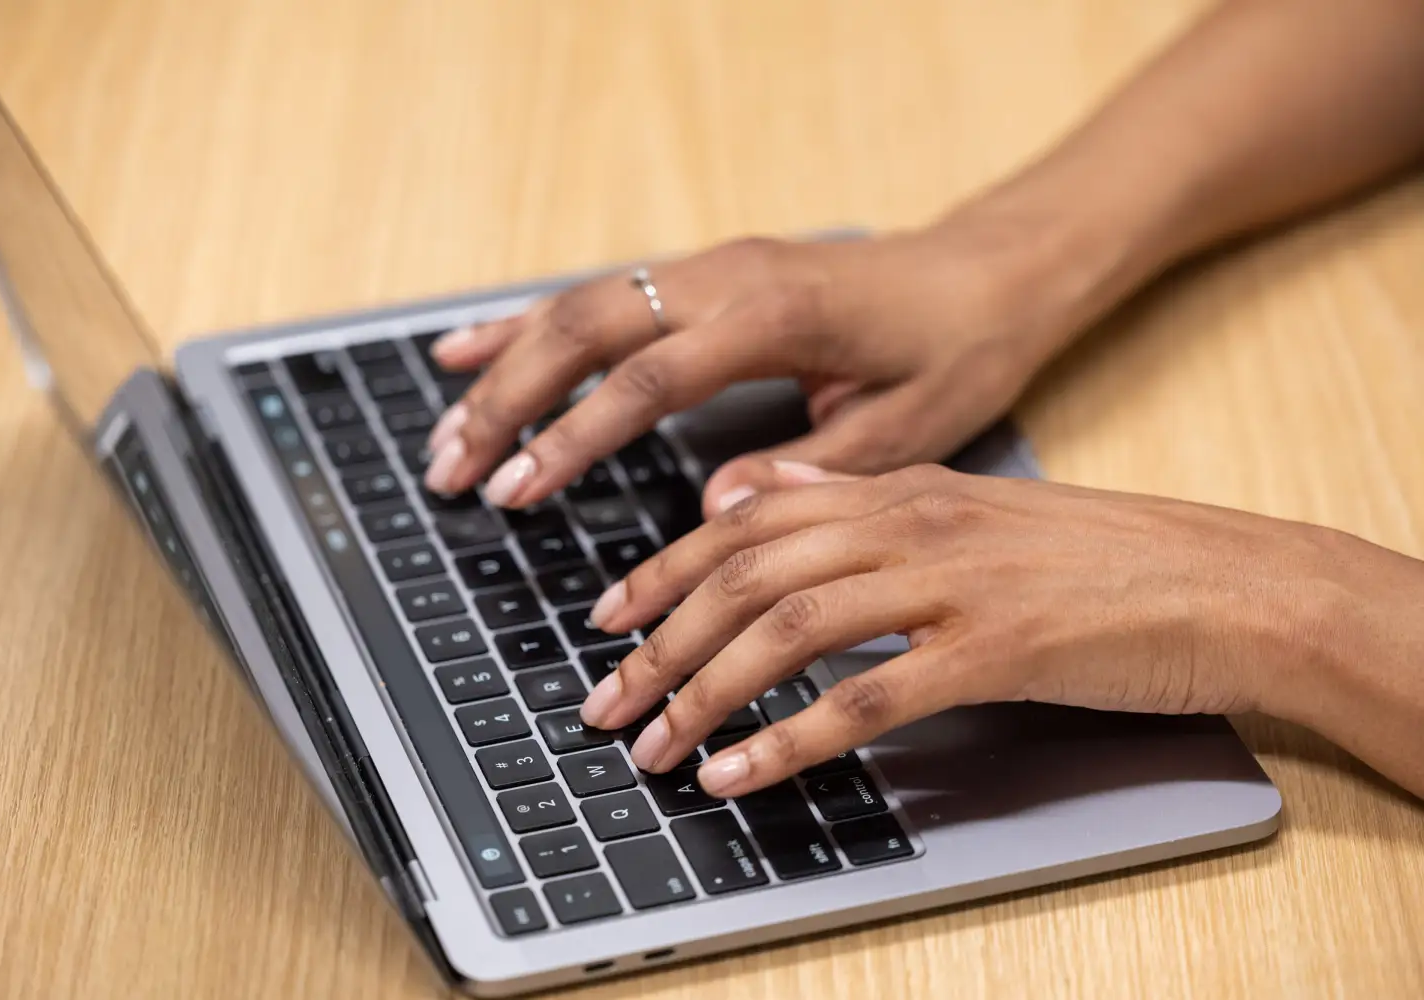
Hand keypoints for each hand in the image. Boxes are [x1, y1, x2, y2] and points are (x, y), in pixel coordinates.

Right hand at [422, 213, 1085, 512]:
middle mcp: (729, 276)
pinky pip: (601, 289)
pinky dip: (530, 322)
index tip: (520, 488)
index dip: (576, 434)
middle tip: (453, 471)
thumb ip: (810, 467)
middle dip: (510, 402)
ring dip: (505, 368)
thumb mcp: (908, 426)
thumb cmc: (956, 348)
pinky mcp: (705, 271)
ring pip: (580, 303)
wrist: (987, 272)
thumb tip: (713, 511)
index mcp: (776, 314)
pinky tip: (470, 348)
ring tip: (444, 432)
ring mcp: (710, 265)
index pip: (649, 376)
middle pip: (588, 328)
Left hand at [572, 464, 1401, 798]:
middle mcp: (910, 523)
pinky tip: (742, 774)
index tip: (605, 618)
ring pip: (790, 630)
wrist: (1220, 580)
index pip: (745, 519)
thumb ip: (857, 496)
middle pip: (748, 575)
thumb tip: (761, 492)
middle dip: (660, 642)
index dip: (662, 569)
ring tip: (656, 747)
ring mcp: (951, 584)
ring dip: (707, 693)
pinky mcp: (994, 651)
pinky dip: (791, 740)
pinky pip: (868, 699)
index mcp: (899, 487)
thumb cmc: (1092, 556)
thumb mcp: (965, 505)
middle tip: (606, 704)